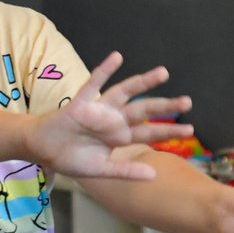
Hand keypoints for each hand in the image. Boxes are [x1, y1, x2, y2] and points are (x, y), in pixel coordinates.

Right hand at [30, 54, 186, 179]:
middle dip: (165, 106)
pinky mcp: (81, 102)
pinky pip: (94, 83)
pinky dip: (105, 70)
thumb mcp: (101, 170)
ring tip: (163, 73)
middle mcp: (114, 120)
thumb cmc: (72, 159)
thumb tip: (153, 175)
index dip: (169, 131)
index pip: (149, 133)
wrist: (43, 151)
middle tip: (188, 101)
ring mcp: (99, 109)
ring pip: (126, 92)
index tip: (190, 130)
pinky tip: (117, 57)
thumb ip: (126, 170)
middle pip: (144, 110)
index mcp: (120, 137)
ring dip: (143, 82)